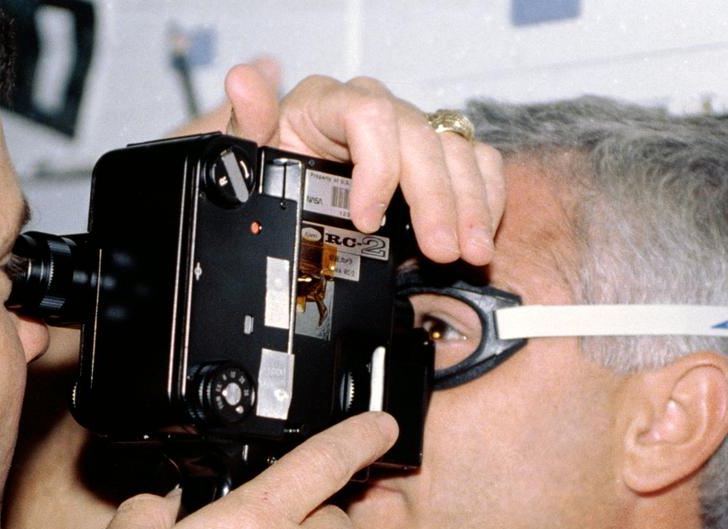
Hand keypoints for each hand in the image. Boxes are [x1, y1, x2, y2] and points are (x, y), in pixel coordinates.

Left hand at [222, 64, 504, 265]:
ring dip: (469, 204)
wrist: (291, 187)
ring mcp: (408, 128)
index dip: (377, 167)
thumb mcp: (251, 155)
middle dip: (435, 199)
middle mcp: (373, 108)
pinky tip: (482, 232)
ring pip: (454, 149)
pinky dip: (485, 197)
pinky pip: (476, 159)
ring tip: (472, 252)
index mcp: (327, 103)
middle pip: (420, 138)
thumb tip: (242, 78)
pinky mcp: (434, 150)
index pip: (368, 116)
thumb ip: (248, 123)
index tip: (367, 220)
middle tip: (440, 250)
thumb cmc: (272, 169)